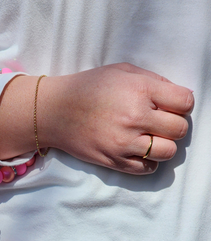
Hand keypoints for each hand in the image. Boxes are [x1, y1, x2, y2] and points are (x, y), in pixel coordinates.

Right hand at [38, 63, 193, 173]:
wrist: (56, 111)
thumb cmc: (88, 88)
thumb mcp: (122, 72)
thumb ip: (154, 81)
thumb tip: (180, 98)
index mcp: (140, 90)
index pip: (185, 103)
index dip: (182, 104)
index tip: (172, 105)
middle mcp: (135, 117)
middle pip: (179, 129)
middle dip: (174, 124)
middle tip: (161, 121)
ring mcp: (124, 142)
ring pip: (168, 152)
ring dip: (164, 145)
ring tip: (151, 138)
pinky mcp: (114, 161)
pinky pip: (147, 168)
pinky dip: (148, 161)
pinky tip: (139, 150)